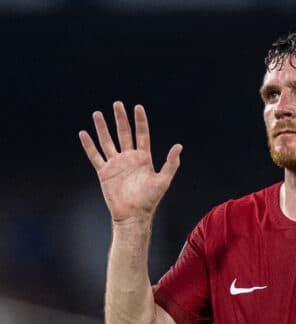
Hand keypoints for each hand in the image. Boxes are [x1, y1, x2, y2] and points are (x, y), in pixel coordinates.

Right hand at [79, 101, 181, 224]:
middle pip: (124, 133)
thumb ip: (171, 163)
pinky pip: (95, 156)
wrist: (133, 215)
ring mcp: (116, 164)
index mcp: (143, 158)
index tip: (137, 107)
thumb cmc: (150, 200)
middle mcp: (129, 158)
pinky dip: (89, 145)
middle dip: (120, 119)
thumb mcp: (163, 180)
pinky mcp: (104, 172)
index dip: (140, 121)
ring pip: (107, 141)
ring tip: (97, 114)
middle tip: (117, 104)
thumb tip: (179, 146)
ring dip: (102, 128)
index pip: (141, 134)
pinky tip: (84, 134)